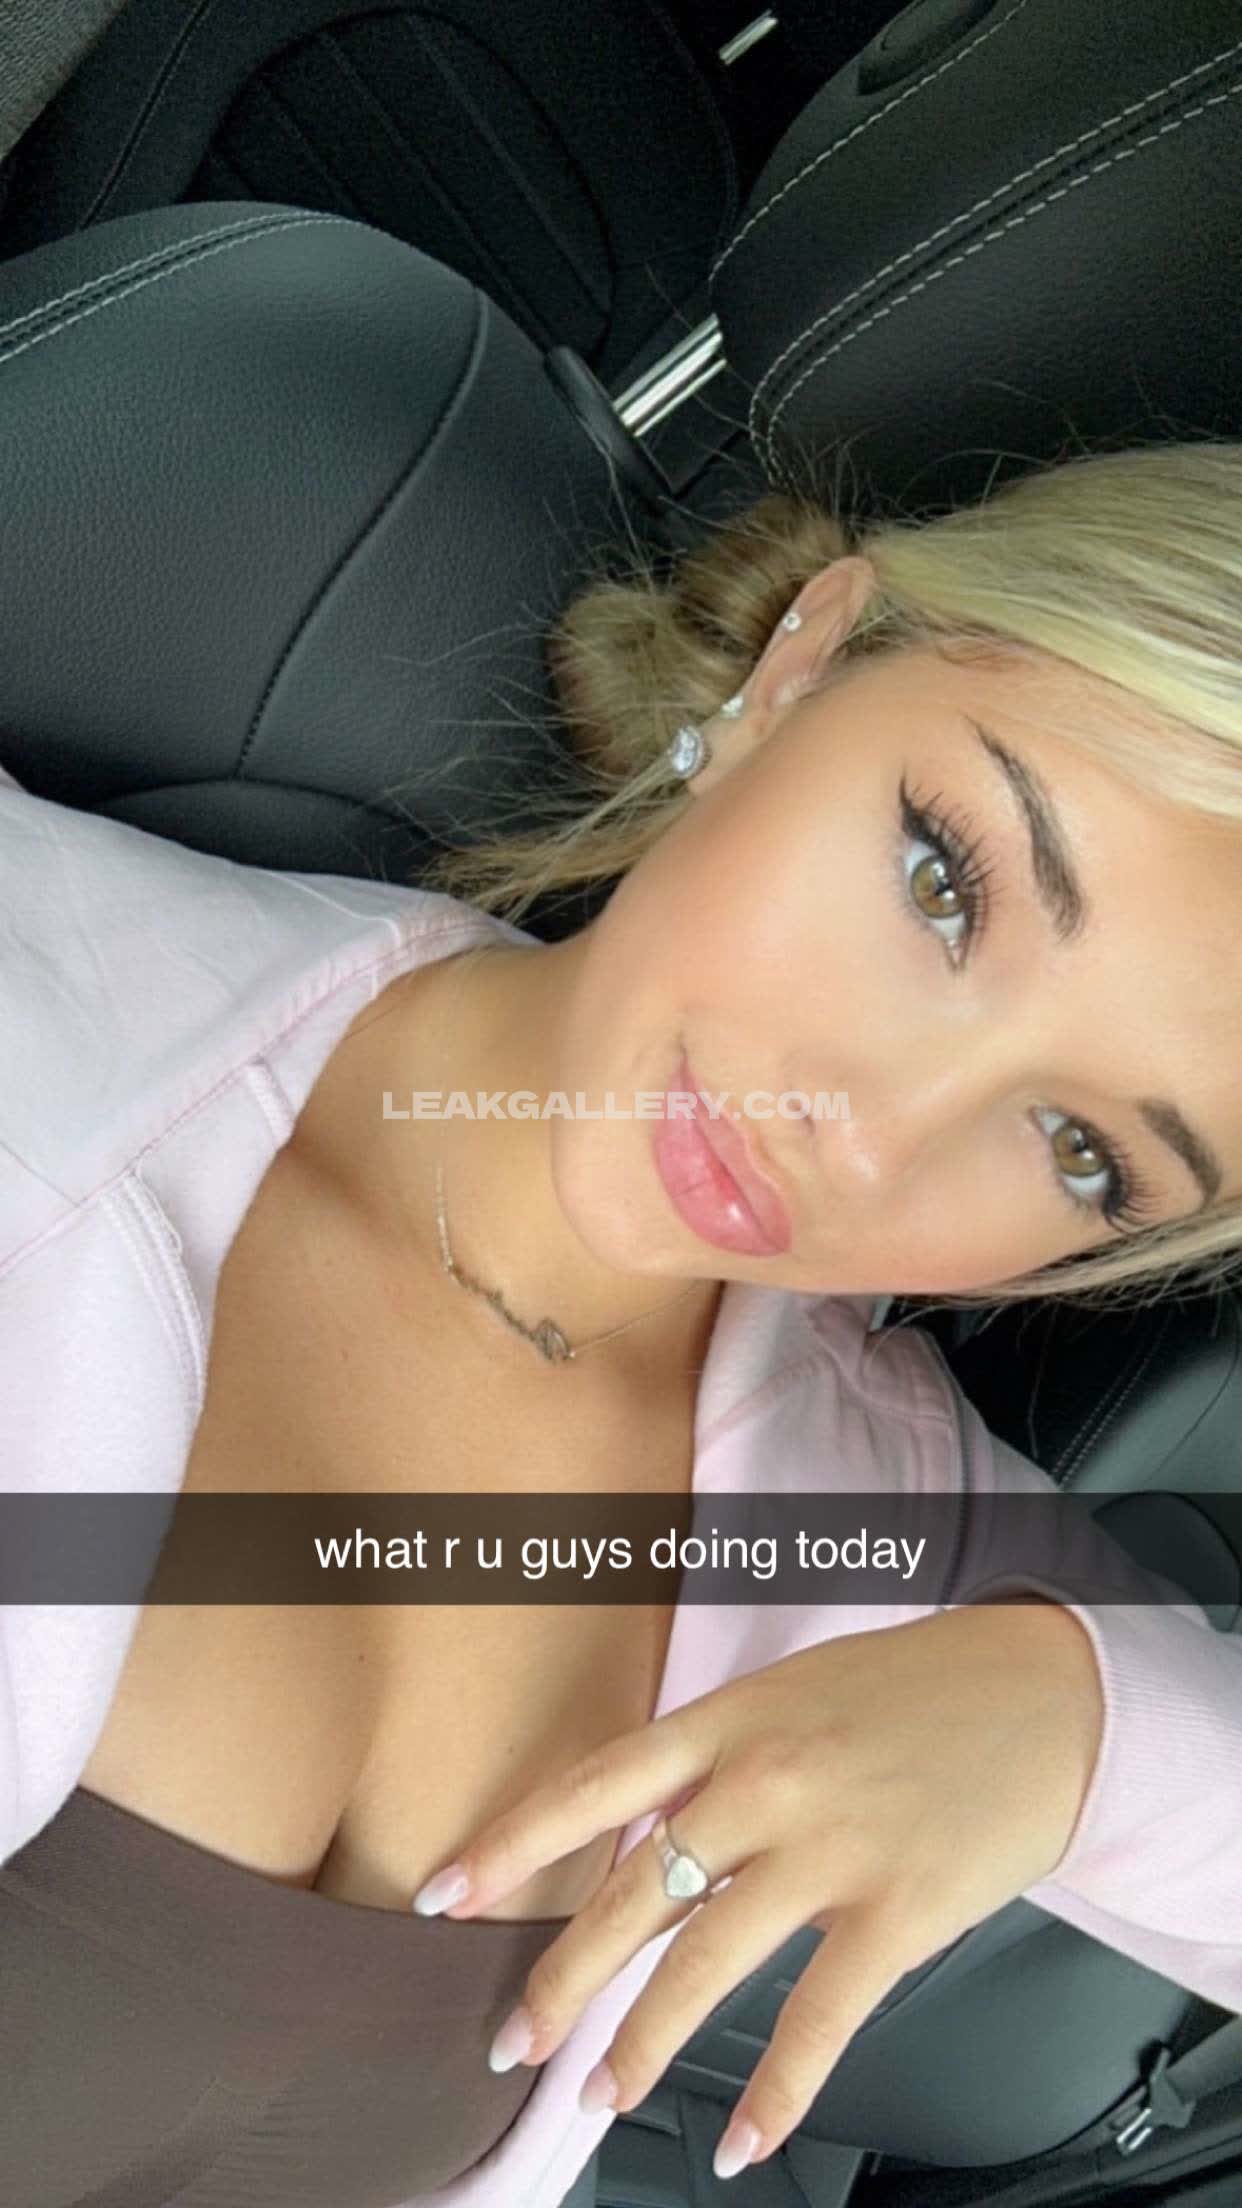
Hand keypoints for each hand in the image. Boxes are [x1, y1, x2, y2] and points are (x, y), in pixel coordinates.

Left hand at [417, 1601, 1103, 2180]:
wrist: (1043, 1691)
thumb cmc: (916, 1687)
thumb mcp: (794, 1690)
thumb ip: (717, 1754)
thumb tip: (644, 1829)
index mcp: (732, 1719)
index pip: (593, 1784)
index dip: (510, 1843)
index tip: (444, 1894)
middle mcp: (766, 1780)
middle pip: (632, 1891)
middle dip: (559, 1975)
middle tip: (511, 2038)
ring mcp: (830, 1847)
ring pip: (704, 1962)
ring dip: (641, 2042)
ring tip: (600, 2093)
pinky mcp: (897, 1909)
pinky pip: (820, 2018)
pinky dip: (778, 2089)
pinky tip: (747, 2137)